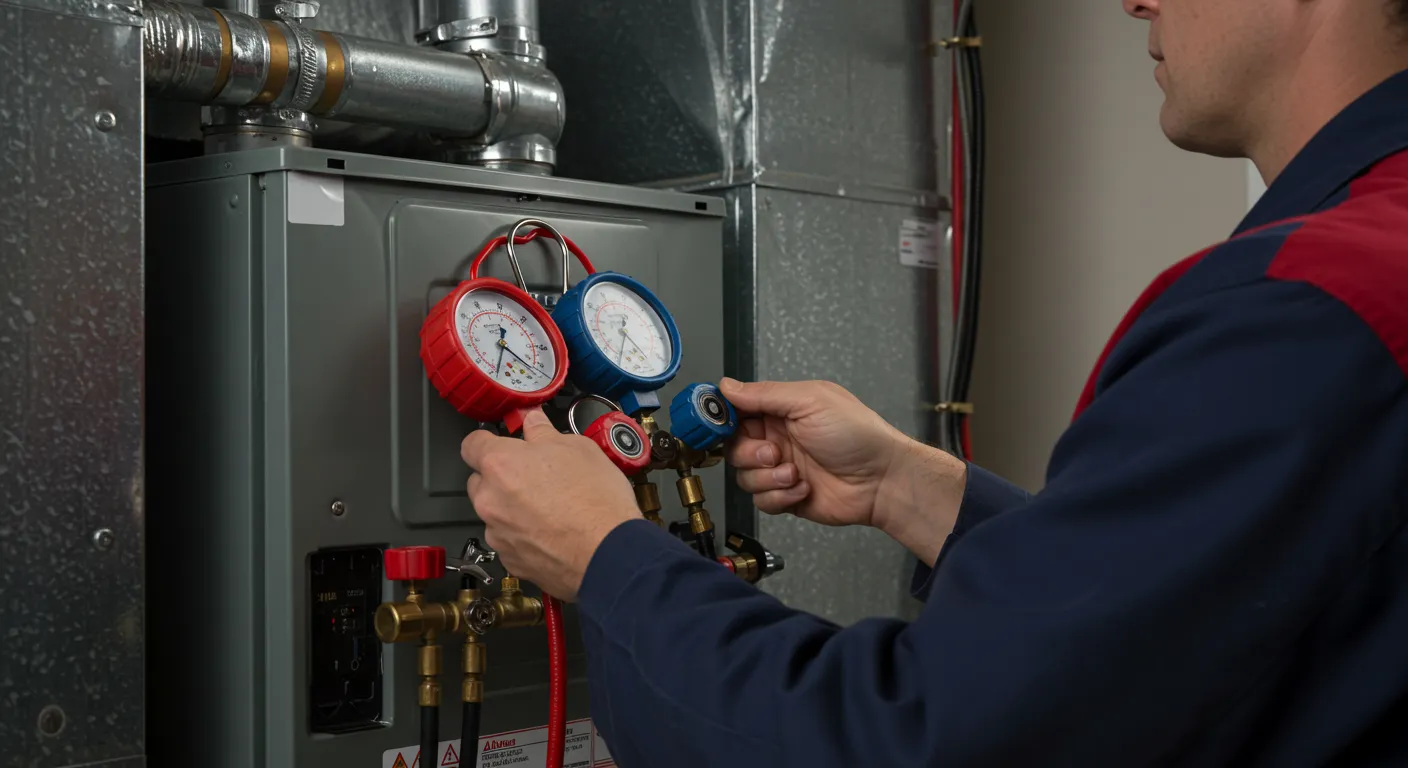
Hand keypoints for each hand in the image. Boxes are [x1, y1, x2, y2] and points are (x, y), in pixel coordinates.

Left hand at [460, 408, 639, 599]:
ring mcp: (498, 534)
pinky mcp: (510, 561)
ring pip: (494, 514)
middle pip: (480, 481)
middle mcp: (490, 500)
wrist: (610, 553)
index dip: (487, 441)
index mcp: (501, 464)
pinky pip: (509, 541)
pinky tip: (552, 532)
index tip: (502, 443)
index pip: (472, 444)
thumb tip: (534, 425)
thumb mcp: (579, 449)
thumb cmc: (596, 502)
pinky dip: (523, 536)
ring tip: (550, 508)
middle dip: (500, 477)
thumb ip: (545, 434)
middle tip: (535, 476)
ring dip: (512, 508)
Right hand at [720, 378, 965, 564]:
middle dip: (749, 454)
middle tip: (774, 453)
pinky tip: (803, 489)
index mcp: (781, 410)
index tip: (712, 425)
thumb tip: (727, 385)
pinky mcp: (786, 497)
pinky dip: (780, 497)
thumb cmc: (857, 435)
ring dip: (768, 478)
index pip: (736, 410)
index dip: (721, 418)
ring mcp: (780, 468)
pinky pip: (761, 501)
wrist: (882, 481)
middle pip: (733, 448)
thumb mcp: (810, 401)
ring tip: (795, 474)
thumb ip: (765, 394)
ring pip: (744, 477)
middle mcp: (777, 438)